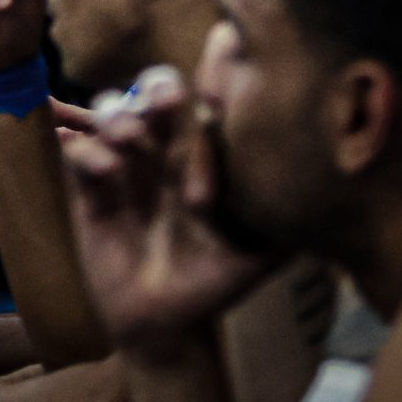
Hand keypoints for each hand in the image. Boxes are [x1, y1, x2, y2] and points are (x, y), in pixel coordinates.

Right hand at [62, 67, 278, 352]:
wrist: (163, 322)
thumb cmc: (214, 282)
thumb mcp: (254, 256)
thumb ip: (281, 228)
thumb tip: (324, 201)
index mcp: (205, 154)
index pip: (208, 102)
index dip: (212, 78)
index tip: (217, 90)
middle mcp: (164, 149)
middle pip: (155, 92)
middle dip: (158, 88)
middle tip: (166, 101)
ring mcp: (124, 164)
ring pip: (112, 111)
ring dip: (116, 113)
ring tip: (126, 139)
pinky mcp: (90, 188)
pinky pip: (77, 152)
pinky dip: (81, 148)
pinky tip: (94, 164)